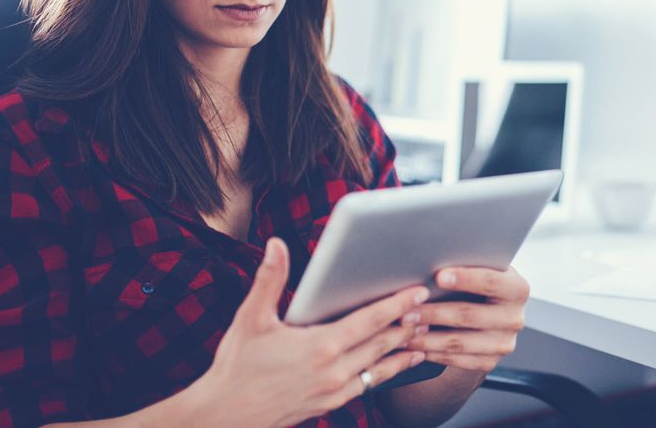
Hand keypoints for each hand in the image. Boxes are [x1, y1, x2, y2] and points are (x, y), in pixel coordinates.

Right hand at [189, 238, 429, 427]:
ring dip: (403, 348)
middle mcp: (334, 370)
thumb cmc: (236, 366)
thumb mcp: (251, 318)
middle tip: (430, 306)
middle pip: (383, 342)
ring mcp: (335, 390)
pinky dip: (388, 370)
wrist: (225, 415)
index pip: (370, 320)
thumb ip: (269, 279)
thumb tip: (276, 244)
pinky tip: (399, 362)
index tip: (418, 291)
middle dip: (408, 323)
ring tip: (424, 333)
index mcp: (321, 345)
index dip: (398, 304)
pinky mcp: (331, 404)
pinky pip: (369, 384)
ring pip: (380, 365)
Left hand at [406, 266, 529, 371]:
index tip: (438, 276)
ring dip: (427, 337)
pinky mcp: (491, 362)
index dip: (465, 278)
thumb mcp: (482, 269)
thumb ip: (467, 265)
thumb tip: (430, 263)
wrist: (492, 310)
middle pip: (469, 315)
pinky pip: (457, 360)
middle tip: (407, 311)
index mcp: (518, 289)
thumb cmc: (479, 283)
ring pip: (459, 342)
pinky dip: (433, 353)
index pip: (491, 282)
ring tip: (404, 331)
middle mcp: (515, 318)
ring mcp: (504, 343)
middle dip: (434, 312)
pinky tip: (415, 346)